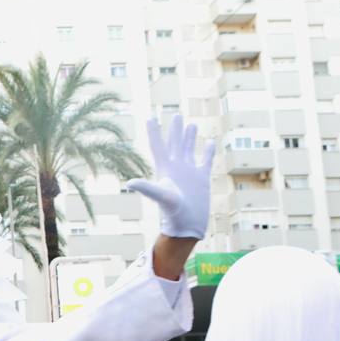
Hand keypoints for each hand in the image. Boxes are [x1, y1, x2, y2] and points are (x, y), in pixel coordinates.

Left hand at [126, 115, 213, 238]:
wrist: (187, 226)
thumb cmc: (172, 213)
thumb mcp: (161, 197)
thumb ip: (147, 188)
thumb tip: (129, 182)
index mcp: (165, 168)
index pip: (158, 145)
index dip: (154, 131)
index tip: (150, 117)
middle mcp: (176, 168)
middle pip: (174, 143)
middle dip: (175, 129)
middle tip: (176, 114)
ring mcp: (189, 172)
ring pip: (189, 149)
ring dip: (190, 137)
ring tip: (191, 124)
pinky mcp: (202, 178)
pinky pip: (205, 161)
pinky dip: (208, 151)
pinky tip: (210, 142)